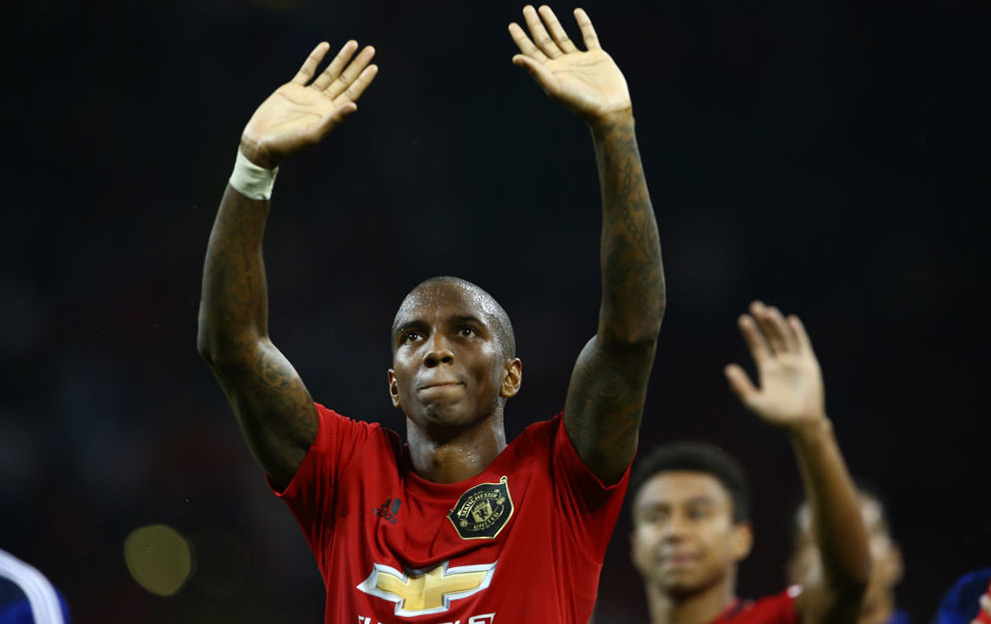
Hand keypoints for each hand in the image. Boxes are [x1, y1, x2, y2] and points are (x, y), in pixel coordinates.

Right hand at [240, 41, 377, 168]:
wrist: (261, 143)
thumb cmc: (288, 144)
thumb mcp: (313, 133)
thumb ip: (333, 120)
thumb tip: (354, 106)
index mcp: (329, 114)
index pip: (351, 93)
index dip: (363, 80)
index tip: (373, 66)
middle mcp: (321, 103)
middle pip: (344, 80)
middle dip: (356, 65)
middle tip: (370, 49)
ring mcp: (307, 95)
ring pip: (328, 72)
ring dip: (341, 59)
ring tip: (353, 44)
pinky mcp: (291, 89)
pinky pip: (307, 70)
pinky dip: (316, 58)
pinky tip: (325, 46)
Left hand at [508, 6, 630, 124]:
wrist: (609, 109)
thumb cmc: (580, 102)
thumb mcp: (555, 87)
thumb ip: (536, 71)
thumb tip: (515, 58)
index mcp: (551, 72)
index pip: (532, 52)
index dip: (521, 39)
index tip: (512, 25)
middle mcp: (563, 65)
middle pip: (545, 41)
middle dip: (535, 25)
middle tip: (527, 8)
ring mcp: (579, 60)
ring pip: (562, 37)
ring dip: (553, 23)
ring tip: (543, 8)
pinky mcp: (597, 57)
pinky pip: (589, 37)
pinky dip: (584, 24)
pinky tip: (577, 12)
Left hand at [725, 301, 826, 429]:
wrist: (801, 424)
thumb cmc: (777, 417)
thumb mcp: (754, 402)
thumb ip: (740, 386)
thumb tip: (727, 368)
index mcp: (767, 370)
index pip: (757, 347)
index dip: (751, 333)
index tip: (743, 319)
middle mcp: (781, 363)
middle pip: (771, 337)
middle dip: (763, 322)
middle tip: (755, 305)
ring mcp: (795, 363)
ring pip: (785, 338)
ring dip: (778, 324)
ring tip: (769, 310)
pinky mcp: (809, 365)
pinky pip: (803, 345)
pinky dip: (798, 333)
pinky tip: (791, 321)